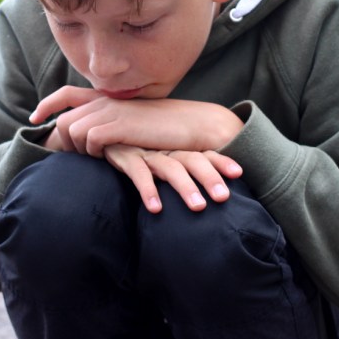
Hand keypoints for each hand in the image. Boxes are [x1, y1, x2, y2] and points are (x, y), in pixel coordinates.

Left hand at [30, 86, 243, 156]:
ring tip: (96, 160)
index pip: (66, 94)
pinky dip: (92, 152)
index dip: (47, 105)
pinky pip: (89, 139)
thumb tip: (91, 141)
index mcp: (106, 98)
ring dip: (78, 150)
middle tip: (77, 158)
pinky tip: (106, 158)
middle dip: (62, 143)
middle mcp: (105, 100)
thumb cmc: (164, 130)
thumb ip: (111, 126)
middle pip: (63, 121)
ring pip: (72, 131)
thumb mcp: (133, 124)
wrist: (191, 125)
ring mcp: (112, 111)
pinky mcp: (120, 124)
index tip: (35, 119)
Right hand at [104, 144, 242, 212]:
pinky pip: (138, 174)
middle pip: (193, 160)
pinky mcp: (126, 157)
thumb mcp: (159, 157)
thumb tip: (204, 193)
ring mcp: (146, 152)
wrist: (100, 129)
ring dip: (186, 187)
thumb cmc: (134, 149)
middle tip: (224, 197)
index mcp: (176, 147)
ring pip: (171, 168)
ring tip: (199, 208)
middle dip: (210, 177)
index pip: (203, 153)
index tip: (239, 173)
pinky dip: (148, 190)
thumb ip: (178, 169)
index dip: (221, 161)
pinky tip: (156, 209)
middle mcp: (165, 148)